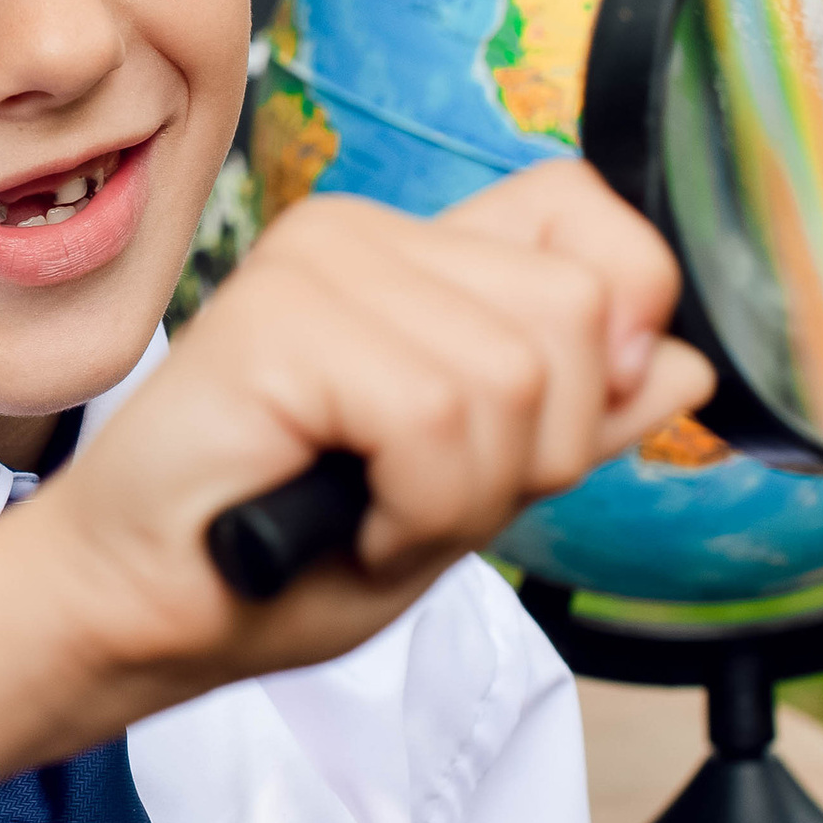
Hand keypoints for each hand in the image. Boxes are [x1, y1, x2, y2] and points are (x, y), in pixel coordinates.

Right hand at [23, 160, 713, 696]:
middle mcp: (368, 236)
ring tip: (367, 512)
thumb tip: (684, 363)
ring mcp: (320, 265)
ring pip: (519, 375)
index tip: (564, 422)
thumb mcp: (464, 496)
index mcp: (415, 261)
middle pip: (578, 312)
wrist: (138, 613)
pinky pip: (436, 416)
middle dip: (535, 452)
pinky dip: (411, 507)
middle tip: (416, 498)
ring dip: (461, 495)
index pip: (583, 209)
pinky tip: (338, 519)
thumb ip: (571, 422)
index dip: (619, 311)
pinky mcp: (279, 317)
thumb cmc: (275, 562)